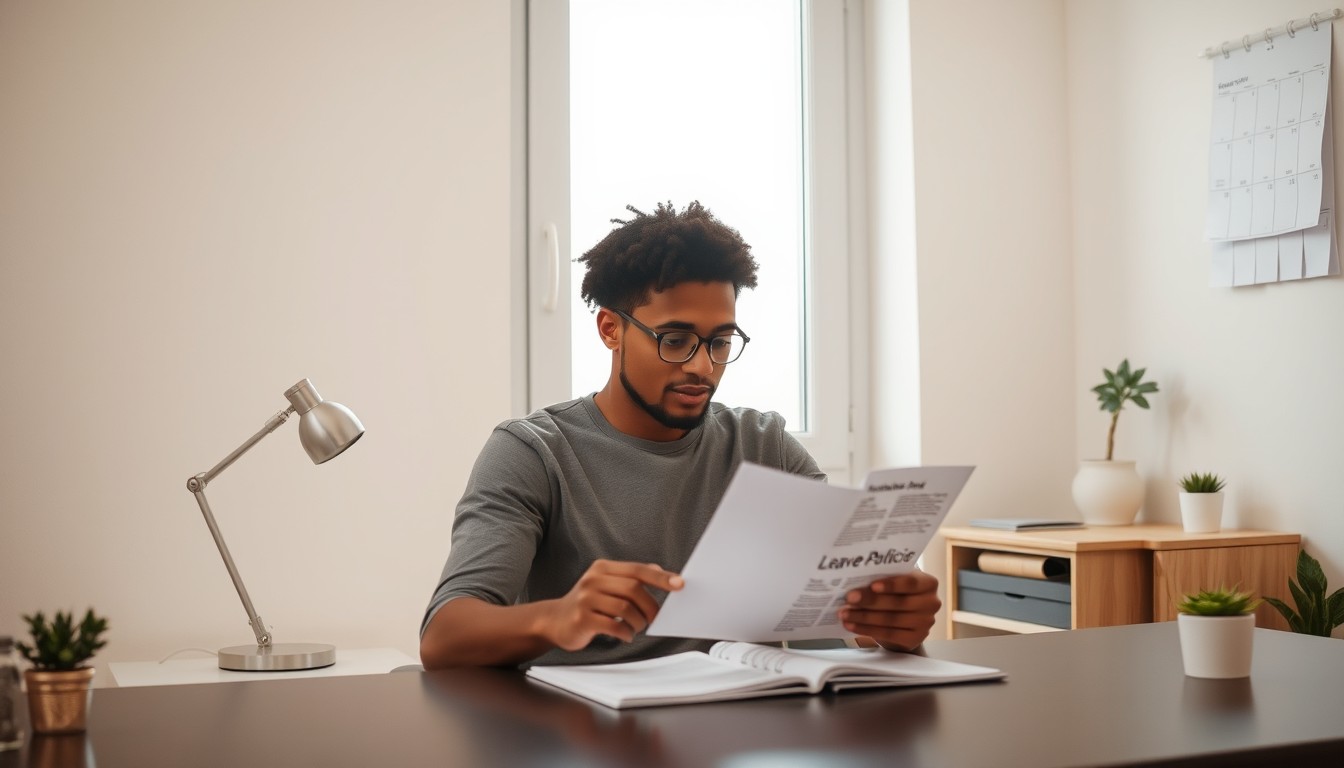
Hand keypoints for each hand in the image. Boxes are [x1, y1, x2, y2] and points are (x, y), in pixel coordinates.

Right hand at [539, 559, 682, 650]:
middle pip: (633, 589)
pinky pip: (614, 625)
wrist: (554, 621)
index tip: (680, 584)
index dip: (660, 577)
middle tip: (653, 618)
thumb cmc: (587, 604)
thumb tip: (659, 570)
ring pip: (625, 608)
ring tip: (636, 627)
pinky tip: (625, 635)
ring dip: (638, 622)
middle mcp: (593, 580)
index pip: (637, 570)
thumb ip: (630, 578)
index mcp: (602, 568)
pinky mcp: (582, 618)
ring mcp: (585, 599)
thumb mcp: (606, 585)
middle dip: (650, 606)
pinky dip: (626, 633)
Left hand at [839, 570, 939, 651]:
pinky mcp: (915, 639)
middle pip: (898, 603)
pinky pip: (888, 634)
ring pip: (891, 620)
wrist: (905, 618)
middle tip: (849, 599)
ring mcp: (925, 623)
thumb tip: (856, 580)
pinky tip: (852, 625)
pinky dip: (867, 630)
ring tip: (845, 613)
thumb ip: (883, 579)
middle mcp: (931, 603)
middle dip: (870, 601)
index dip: (891, 585)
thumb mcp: (896, 582)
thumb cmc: (898, 593)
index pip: (910, 582)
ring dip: (864, 617)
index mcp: (928, 583)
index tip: (872, 585)